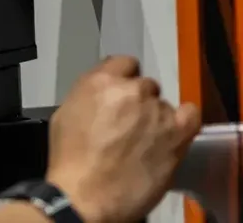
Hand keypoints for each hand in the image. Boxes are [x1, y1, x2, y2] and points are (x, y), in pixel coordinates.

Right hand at [45, 56, 200, 222]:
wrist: (86, 193)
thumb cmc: (71, 160)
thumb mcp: (64, 115)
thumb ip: (88, 96)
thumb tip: (100, 97)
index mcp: (99, 81)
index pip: (123, 63)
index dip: (122, 78)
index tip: (120, 92)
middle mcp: (131, 90)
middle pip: (145, 85)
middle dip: (137, 101)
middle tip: (128, 124)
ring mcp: (156, 111)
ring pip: (163, 104)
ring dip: (155, 117)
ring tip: (144, 142)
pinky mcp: (176, 133)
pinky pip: (191, 114)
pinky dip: (184, 119)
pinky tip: (172, 130)